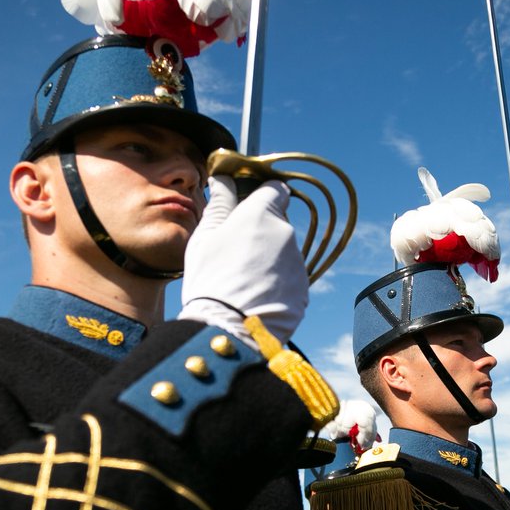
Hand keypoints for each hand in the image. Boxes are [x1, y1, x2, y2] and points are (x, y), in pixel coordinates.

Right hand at [178, 177, 307, 345]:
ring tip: (243, 282)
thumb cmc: (210, 279)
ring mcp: (297, 263)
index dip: (264, 195)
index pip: (275, 189)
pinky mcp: (303, 289)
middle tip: (236, 254)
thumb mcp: (205, 237)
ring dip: (269, 260)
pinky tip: (255, 298)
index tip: (251, 206)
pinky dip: (277, 285)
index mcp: (261, 214)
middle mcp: (286, 233)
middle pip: (278, 223)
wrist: (228, 329)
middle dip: (261, 232)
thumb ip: (220, 204)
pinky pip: (289, 280)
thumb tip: (223, 179)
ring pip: (284, 253)